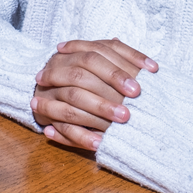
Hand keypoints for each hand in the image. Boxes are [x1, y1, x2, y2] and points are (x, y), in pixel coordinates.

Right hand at [32, 38, 157, 150]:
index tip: (150, 71)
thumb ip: (120, 61)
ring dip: (99, 107)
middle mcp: (61, 67)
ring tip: (124, 119)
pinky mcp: (47, 113)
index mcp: (76, 53)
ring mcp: (52, 91)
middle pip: (85, 71)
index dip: (126, 57)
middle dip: (112, 80)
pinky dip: (81, 135)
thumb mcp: (98, 65)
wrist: (41, 91)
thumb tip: (151, 67)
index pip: (101, 50)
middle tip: (136, 94)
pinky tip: (100, 143)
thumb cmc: (81, 79)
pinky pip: (63, 125)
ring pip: (74, 97)